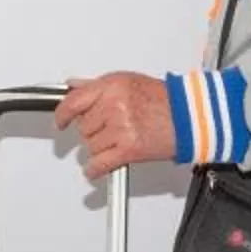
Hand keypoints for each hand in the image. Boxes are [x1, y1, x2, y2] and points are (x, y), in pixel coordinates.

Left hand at [57, 72, 174, 179]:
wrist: (189, 118)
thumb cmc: (163, 100)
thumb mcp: (128, 81)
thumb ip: (97, 85)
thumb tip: (74, 85)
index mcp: (112, 86)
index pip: (74, 100)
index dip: (63, 114)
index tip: (60, 120)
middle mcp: (114, 106)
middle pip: (83, 126)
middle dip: (93, 130)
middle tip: (110, 128)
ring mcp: (121, 128)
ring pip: (90, 146)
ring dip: (99, 148)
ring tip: (118, 140)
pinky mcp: (128, 150)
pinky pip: (99, 164)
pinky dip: (94, 170)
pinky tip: (95, 168)